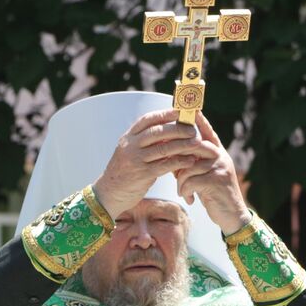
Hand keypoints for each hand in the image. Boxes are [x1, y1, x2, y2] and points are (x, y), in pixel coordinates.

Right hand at [92, 108, 206, 217]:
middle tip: (192, 129)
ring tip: (196, 143)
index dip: (164, 114)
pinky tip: (190, 160)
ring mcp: (136, 160)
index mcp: (128, 138)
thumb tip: (168, 132)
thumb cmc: (123, 173)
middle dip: (177, 129)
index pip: (147, 120)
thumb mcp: (129, 153)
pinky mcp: (142, 175)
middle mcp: (130, 146)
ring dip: (182, 144)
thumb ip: (144, 143)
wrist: (108, 194)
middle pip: (157, 132)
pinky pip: (165, 165)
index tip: (179, 112)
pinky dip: (179, 162)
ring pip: (163, 148)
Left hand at [174, 112, 250, 235]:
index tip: (188, 106)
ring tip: (183, 191)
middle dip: (177, 159)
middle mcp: (219, 155)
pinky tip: (189, 199)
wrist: (231, 215)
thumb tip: (172, 151)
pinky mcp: (217, 181)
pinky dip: (185, 191)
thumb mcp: (204, 174)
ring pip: (188, 167)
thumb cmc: (213, 194)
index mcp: (217, 152)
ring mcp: (220, 167)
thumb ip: (193, 162)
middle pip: (192, 147)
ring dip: (180, 182)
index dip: (198, 118)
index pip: (206, 130)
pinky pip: (191, 181)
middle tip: (173, 174)